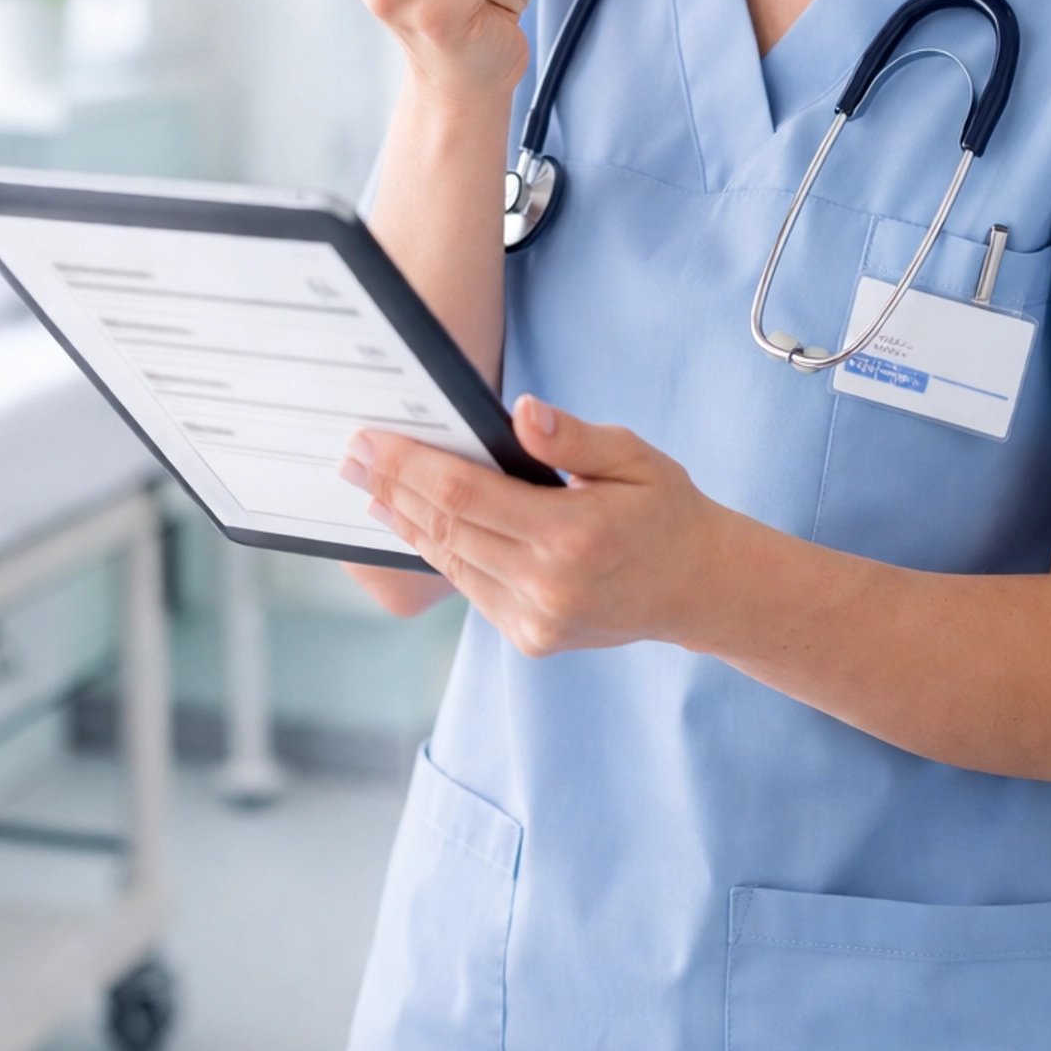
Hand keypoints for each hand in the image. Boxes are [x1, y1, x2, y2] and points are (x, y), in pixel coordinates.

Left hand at [338, 396, 721, 657]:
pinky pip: (470, 586)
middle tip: (351, 454)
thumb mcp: (632, 457)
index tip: (369, 439)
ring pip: (449, 561)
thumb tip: (522, 412)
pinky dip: (437, 551)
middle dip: (392, 487)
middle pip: (445, 528)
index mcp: (573, 534)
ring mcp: (536, 620)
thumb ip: (572, 437)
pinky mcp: (531, 638)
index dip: (408, 466)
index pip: (465, 495)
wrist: (698, 586)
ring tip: (370, 485)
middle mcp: (548, 586)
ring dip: (404, 521)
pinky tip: (413, 524)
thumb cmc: (665, 509)